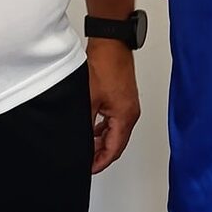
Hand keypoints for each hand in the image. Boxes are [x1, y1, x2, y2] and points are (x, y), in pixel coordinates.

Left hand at [86, 39, 139, 172]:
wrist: (111, 42)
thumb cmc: (105, 65)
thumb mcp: (88, 101)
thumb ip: (85, 126)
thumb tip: (81, 143)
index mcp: (125, 117)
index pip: (114, 149)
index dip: (100, 162)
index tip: (88, 169)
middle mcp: (130, 112)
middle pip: (117, 142)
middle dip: (101, 153)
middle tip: (85, 159)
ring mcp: (128, 103)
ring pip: (116, 131)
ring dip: (102, 140)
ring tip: (86, 145)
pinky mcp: (124, 96)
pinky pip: (116, 119)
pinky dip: (105, 127)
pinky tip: (92, 126)